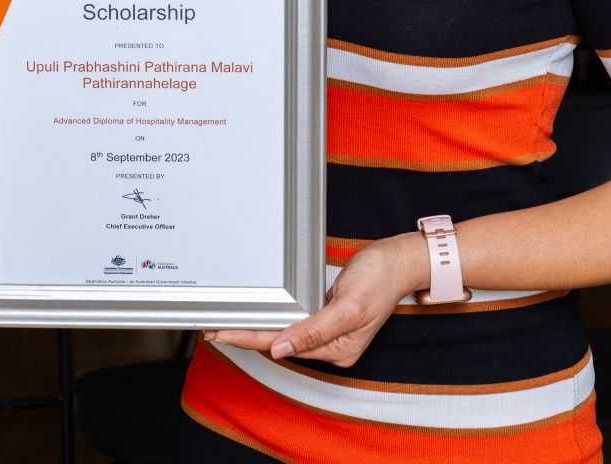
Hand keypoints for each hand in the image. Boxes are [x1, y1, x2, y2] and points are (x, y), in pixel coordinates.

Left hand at [205, 233, 427, 367]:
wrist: (398, 260)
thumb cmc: (379, 279)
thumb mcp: (348, 306)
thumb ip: (314, 330)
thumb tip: (281, 349)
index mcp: (338, 351)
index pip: (283, 345)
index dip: (250, 339)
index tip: (223, 334)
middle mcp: (331, 346)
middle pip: (279, 342)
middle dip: (246, 335)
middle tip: (213, 329)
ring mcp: (329, 331)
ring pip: (283, 333)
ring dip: (256, 328)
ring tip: (226, 325)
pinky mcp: (327, 315)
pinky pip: (293, 321)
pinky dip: (273, 319)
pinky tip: (257, 317)